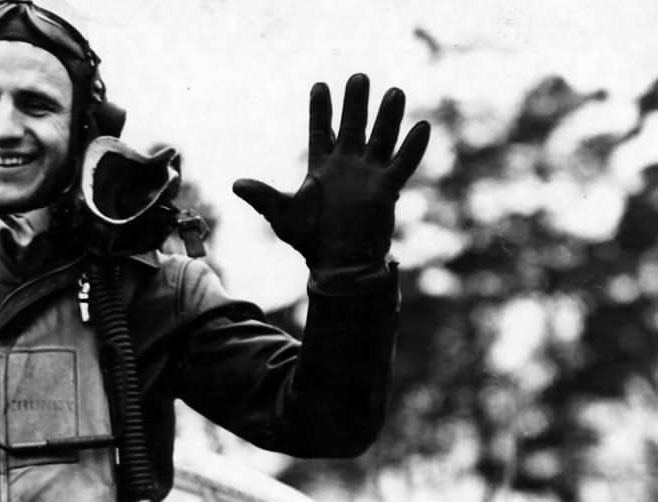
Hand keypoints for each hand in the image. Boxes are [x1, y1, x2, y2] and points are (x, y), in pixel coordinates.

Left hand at [233, 74, 429, 274]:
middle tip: (358, 78)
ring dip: (388, 117)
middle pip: (354, 125)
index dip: (320, 110)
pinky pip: (403, 164)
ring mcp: (368, 174)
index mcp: (322, 167)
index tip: (319, 86)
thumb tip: (236, 185)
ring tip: (394, 92)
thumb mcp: (283, 216)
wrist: (338, 265)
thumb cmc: (310, 241)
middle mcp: (347, 165)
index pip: (321, 130)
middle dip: (356, 103)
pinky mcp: (386, 189)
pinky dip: (412, 147)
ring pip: (381, 138)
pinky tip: (422, 126)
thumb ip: (264, 197)